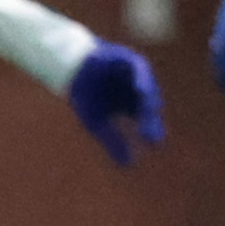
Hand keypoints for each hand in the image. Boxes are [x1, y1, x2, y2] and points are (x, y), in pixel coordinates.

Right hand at [68, 44, 164, 165]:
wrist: (71, 69)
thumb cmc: (85, 96)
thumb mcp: (97, 123)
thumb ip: (113, 142)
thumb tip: (129, 166)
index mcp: (133, 105)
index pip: (146, 119)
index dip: (150, 129)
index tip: (154, 144)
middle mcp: (138, 90)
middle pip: (147, 105)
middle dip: (150, 119)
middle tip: (151, 133)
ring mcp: (136, 75)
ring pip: (147, 87)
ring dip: (149, 98)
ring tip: (151, 110)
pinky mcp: (130, 60)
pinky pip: (139, 68)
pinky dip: (142, 78)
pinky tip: (141, 88)